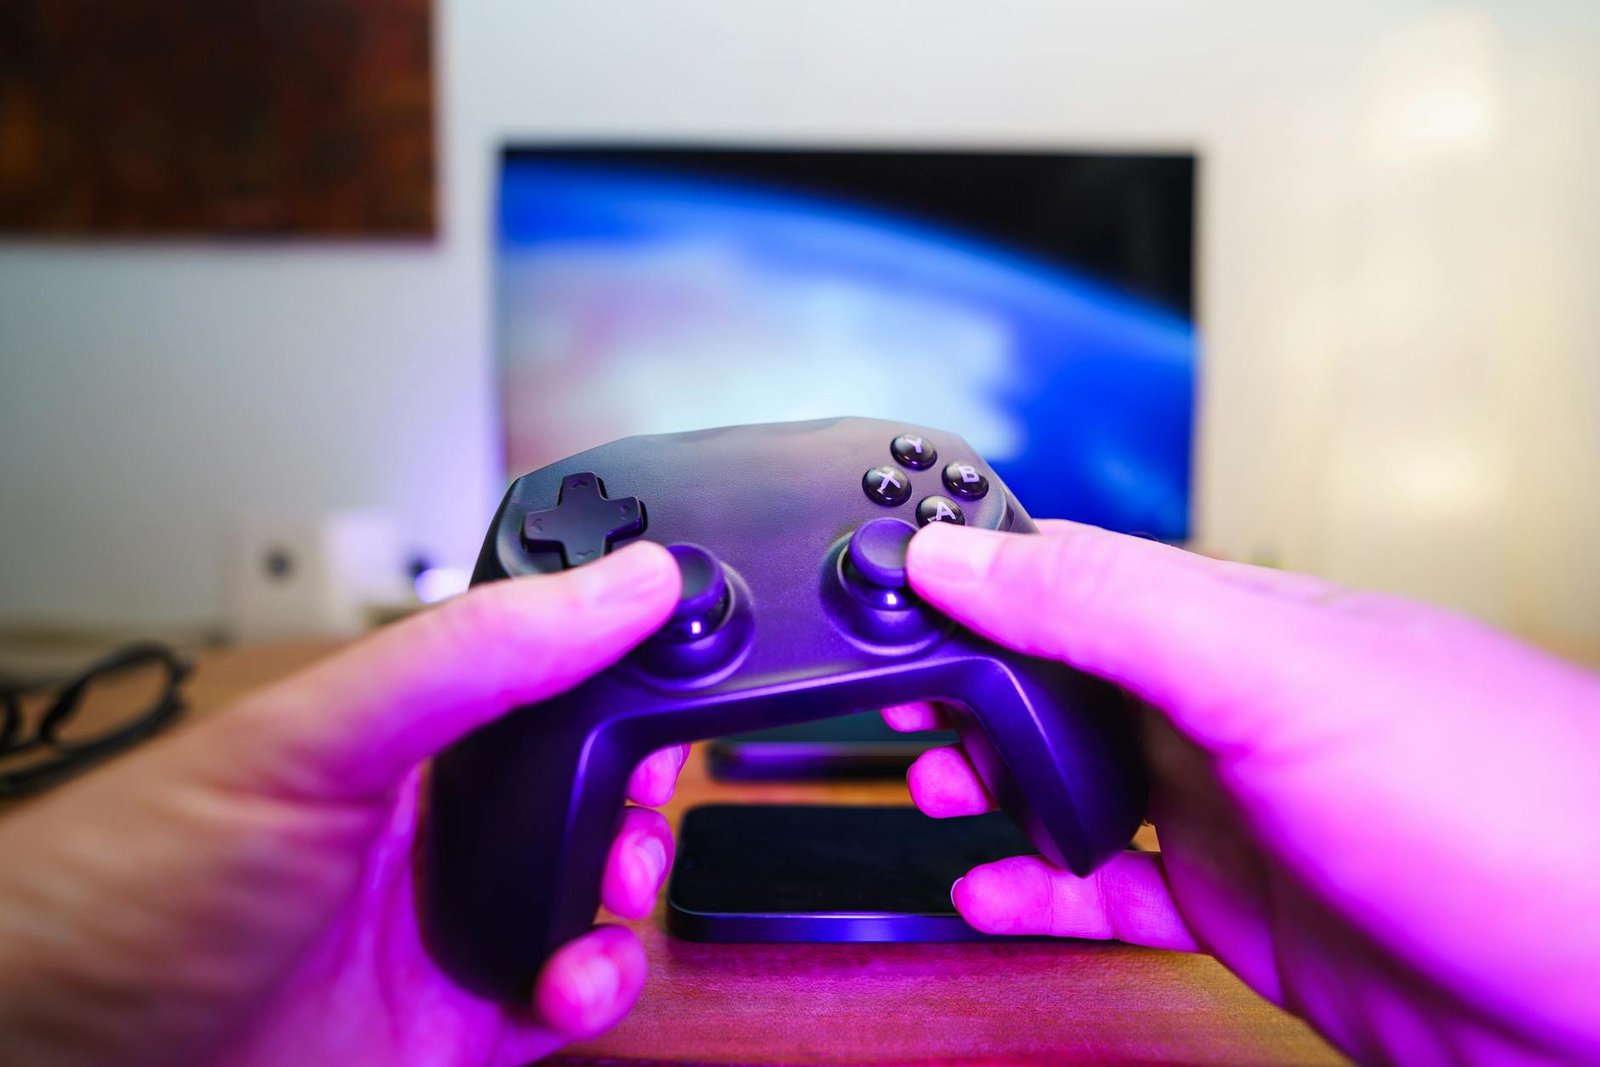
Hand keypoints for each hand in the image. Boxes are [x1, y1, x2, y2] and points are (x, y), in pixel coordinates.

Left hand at [0, 543, 687, 1066]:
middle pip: (587, 777)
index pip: (543, 665)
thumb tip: (619, 583)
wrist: (58, 1051)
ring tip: (612, 884)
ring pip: (596, 886)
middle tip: (642, 787)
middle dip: (640, 781)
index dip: (615, 659)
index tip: (677, 654)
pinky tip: (569, 978)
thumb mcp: (315, 740)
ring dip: (633, 883)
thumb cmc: (133, 876)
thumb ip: (471, 656)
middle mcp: (431, 815)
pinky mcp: (458, 1018)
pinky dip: (603, 985)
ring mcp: (448, 918)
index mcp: (400, 724)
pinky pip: (573, 993)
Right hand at [886, 520, 1599, 1065]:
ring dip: (997, 788)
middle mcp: (1228, 708)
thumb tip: (962, 552)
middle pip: (1063, 679)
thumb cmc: (1512, 808)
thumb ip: (1110, 607)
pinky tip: (996, 896)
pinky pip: (1113, 890)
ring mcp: (1237, 810)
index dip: (973, 578)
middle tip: (894, 708)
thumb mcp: (1277, 677)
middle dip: (969, 691)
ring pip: (1078, 784)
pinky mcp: (1247, 908)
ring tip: (939, 794)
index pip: (1074, 572)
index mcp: (1235, 624)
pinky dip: (1042, 892)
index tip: (885, 595)